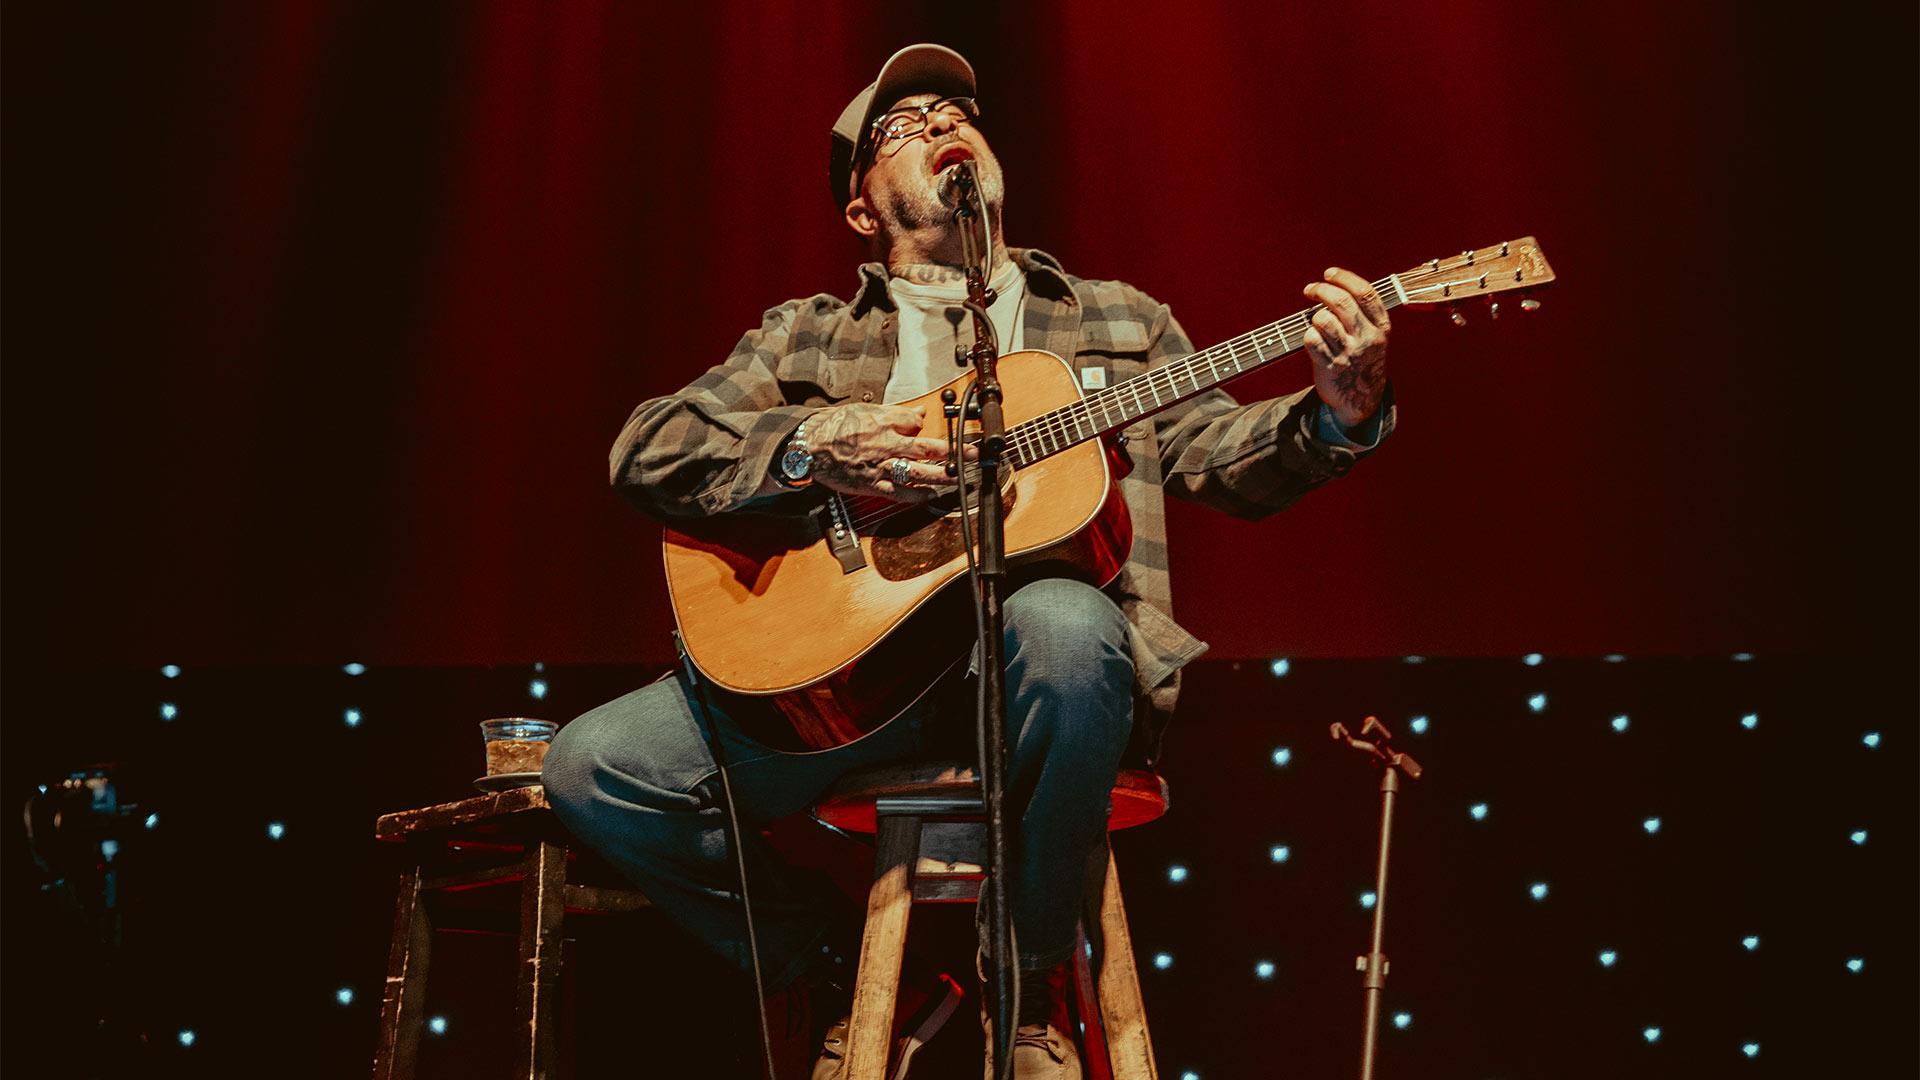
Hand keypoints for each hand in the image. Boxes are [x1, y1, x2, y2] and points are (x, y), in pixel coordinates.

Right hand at [805, 403, 965, 502]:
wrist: (809, 448)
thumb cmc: (834, 427)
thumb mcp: (865, 411)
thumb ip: (895, 414)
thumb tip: (919, 414)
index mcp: (885, 424)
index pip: (918, 425)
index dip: (930, 428)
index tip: (941, 433)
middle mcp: (888, 446)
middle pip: (929, 449)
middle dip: (956, 453)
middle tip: (975, 455)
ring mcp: (882, 467)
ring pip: (919, 472)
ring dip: (943, 476)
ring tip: (961, 477)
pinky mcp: (873, 485)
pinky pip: (900, 493)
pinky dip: (917, 495)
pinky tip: (930, 494)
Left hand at [1302, 267, 1389, 430]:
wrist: (1361, 399)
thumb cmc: (1364, 360)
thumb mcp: (1376, 336)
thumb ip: (1364, 313)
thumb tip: (1336, 285)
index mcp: (1381, 327)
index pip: (1365, 293)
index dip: (1344, 277)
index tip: (1329, 273)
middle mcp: (1366, 338)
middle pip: (1341, 301)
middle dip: (1321, 289)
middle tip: (1311, 289)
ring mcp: (1348, 353)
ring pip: (1323, 319)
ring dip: (1314, 315)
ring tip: (1316, 321)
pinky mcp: (1330, 366)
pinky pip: (1311, 340)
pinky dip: (1307, 334)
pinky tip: (1312, 338)